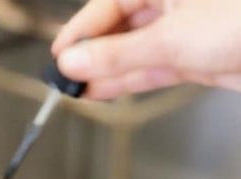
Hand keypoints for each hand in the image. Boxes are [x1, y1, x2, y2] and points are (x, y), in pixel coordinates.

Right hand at [52, 0, 240, 98]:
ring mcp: (188, 28)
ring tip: (76, 89)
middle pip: (121, 26)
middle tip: (63, 77)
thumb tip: (74, 61)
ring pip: (135, 50)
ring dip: (106, 71)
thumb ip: (118, 54)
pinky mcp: (197, 56)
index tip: (59, 55)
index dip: (81, 30)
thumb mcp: (173, 38)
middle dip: (92, 53)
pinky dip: (128, 80)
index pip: (111, 2)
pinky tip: (102, 90)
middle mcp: (176, 1)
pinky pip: (153, 67)